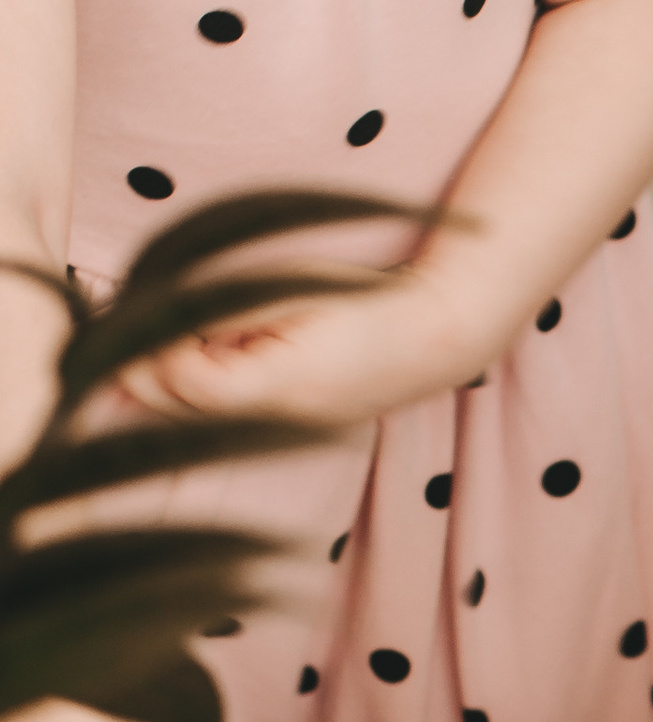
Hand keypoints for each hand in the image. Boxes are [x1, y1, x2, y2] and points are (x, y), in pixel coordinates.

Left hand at [115, 270, 471, 429]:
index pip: (186, 383)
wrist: (433, 336)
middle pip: (183, 410)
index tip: (155, 311)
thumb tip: (149, 324)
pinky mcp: (290, 430)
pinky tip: (228, 352)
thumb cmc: (362, 299)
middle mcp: (279, 423)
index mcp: (280, 385)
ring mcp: (285, 433)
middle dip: (154, 367)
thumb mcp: (287, 288)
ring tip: (200, 334)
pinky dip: (211, 387)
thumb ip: (219, 310)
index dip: (156, 348)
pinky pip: (228, 417)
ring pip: (199, 418)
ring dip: (181, 378)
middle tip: (159, 320)